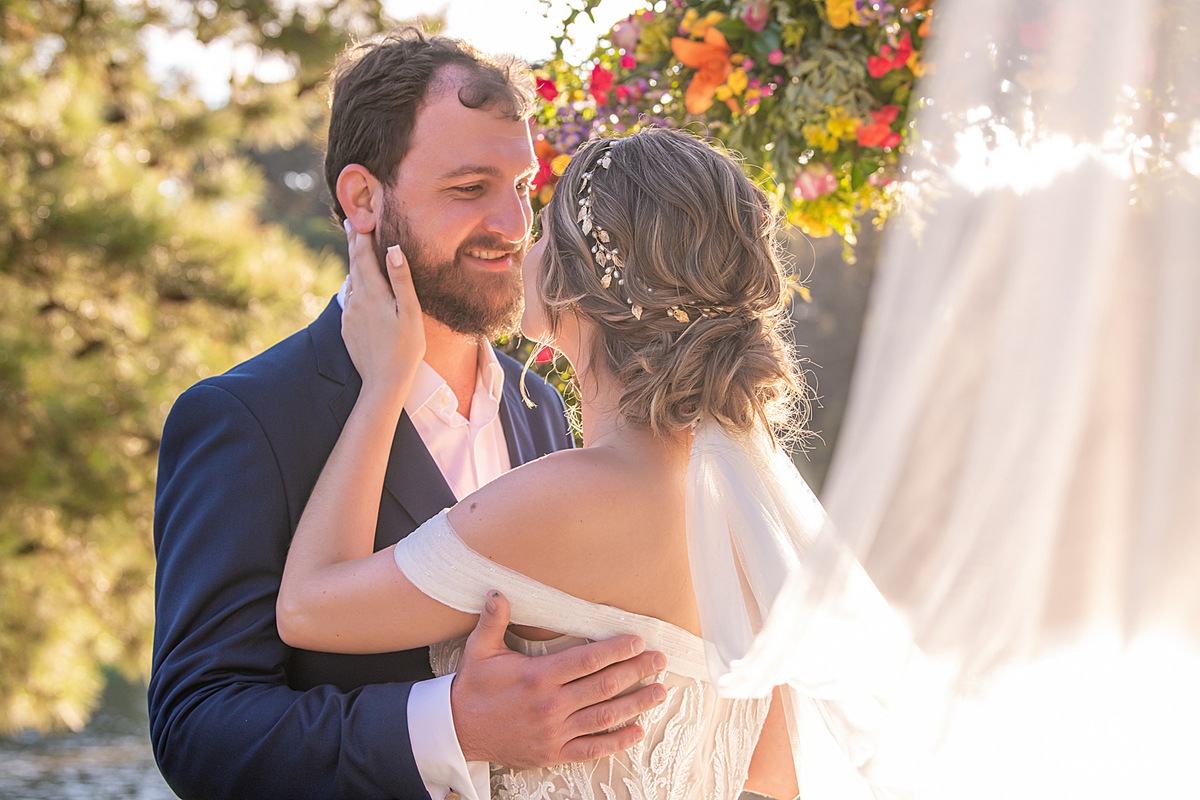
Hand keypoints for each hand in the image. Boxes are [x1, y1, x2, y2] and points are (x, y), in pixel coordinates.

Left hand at [341, 220, 425, 397]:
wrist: (383, 382)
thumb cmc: (405, 348)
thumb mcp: (410, 312)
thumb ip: (401, 279)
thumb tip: (393, 249)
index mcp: (372, 293)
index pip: (364, 255)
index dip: (363, 235)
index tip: (360, 218)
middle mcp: (356, 300)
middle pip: (353, 264)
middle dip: (353, 243)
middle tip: (351, 224)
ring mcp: (349, 314)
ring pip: (351, 282)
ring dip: (354, 265)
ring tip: (357, 251)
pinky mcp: (347, 327)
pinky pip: (350, 300)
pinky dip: (354, 286)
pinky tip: (359, 286)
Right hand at [452, 591, 667, 767]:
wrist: (457, 731)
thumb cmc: (473, 688)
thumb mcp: (479, 651)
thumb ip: (494, 621)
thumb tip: (499, 591)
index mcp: (538, 676)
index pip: (587, 660)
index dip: (617, 649)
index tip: (638, 641)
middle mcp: (551, 705)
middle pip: (604, 686)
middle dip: (637, 671)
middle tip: (660, 661)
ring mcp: (554, 732)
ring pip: (605, 717)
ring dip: (637, 704)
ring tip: (659, 692)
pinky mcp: (554, 753)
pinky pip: (592, 749)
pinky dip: (617, 742)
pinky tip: (638, 731)